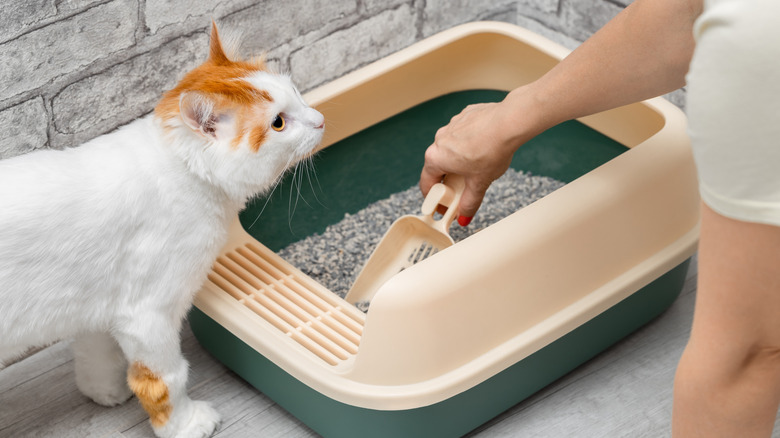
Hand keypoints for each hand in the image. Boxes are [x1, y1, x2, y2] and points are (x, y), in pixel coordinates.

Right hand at [420, 96, 532, 223]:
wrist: (509, 122)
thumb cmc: (492, 150)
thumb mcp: (480, 183)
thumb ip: (469, 202)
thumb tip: (464, 216)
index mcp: (436, 158)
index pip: (427, 183)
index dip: (434, 198)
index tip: (443, 205)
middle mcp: (439, 140)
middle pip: (439, 166)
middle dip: (449, 180)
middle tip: (463, 189)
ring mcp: (451, 126)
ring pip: (451, 149)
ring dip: (459, 160)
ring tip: (478, 167)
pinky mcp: (464, 116)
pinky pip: (463, 134)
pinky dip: (469, 143)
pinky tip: (484, 148)